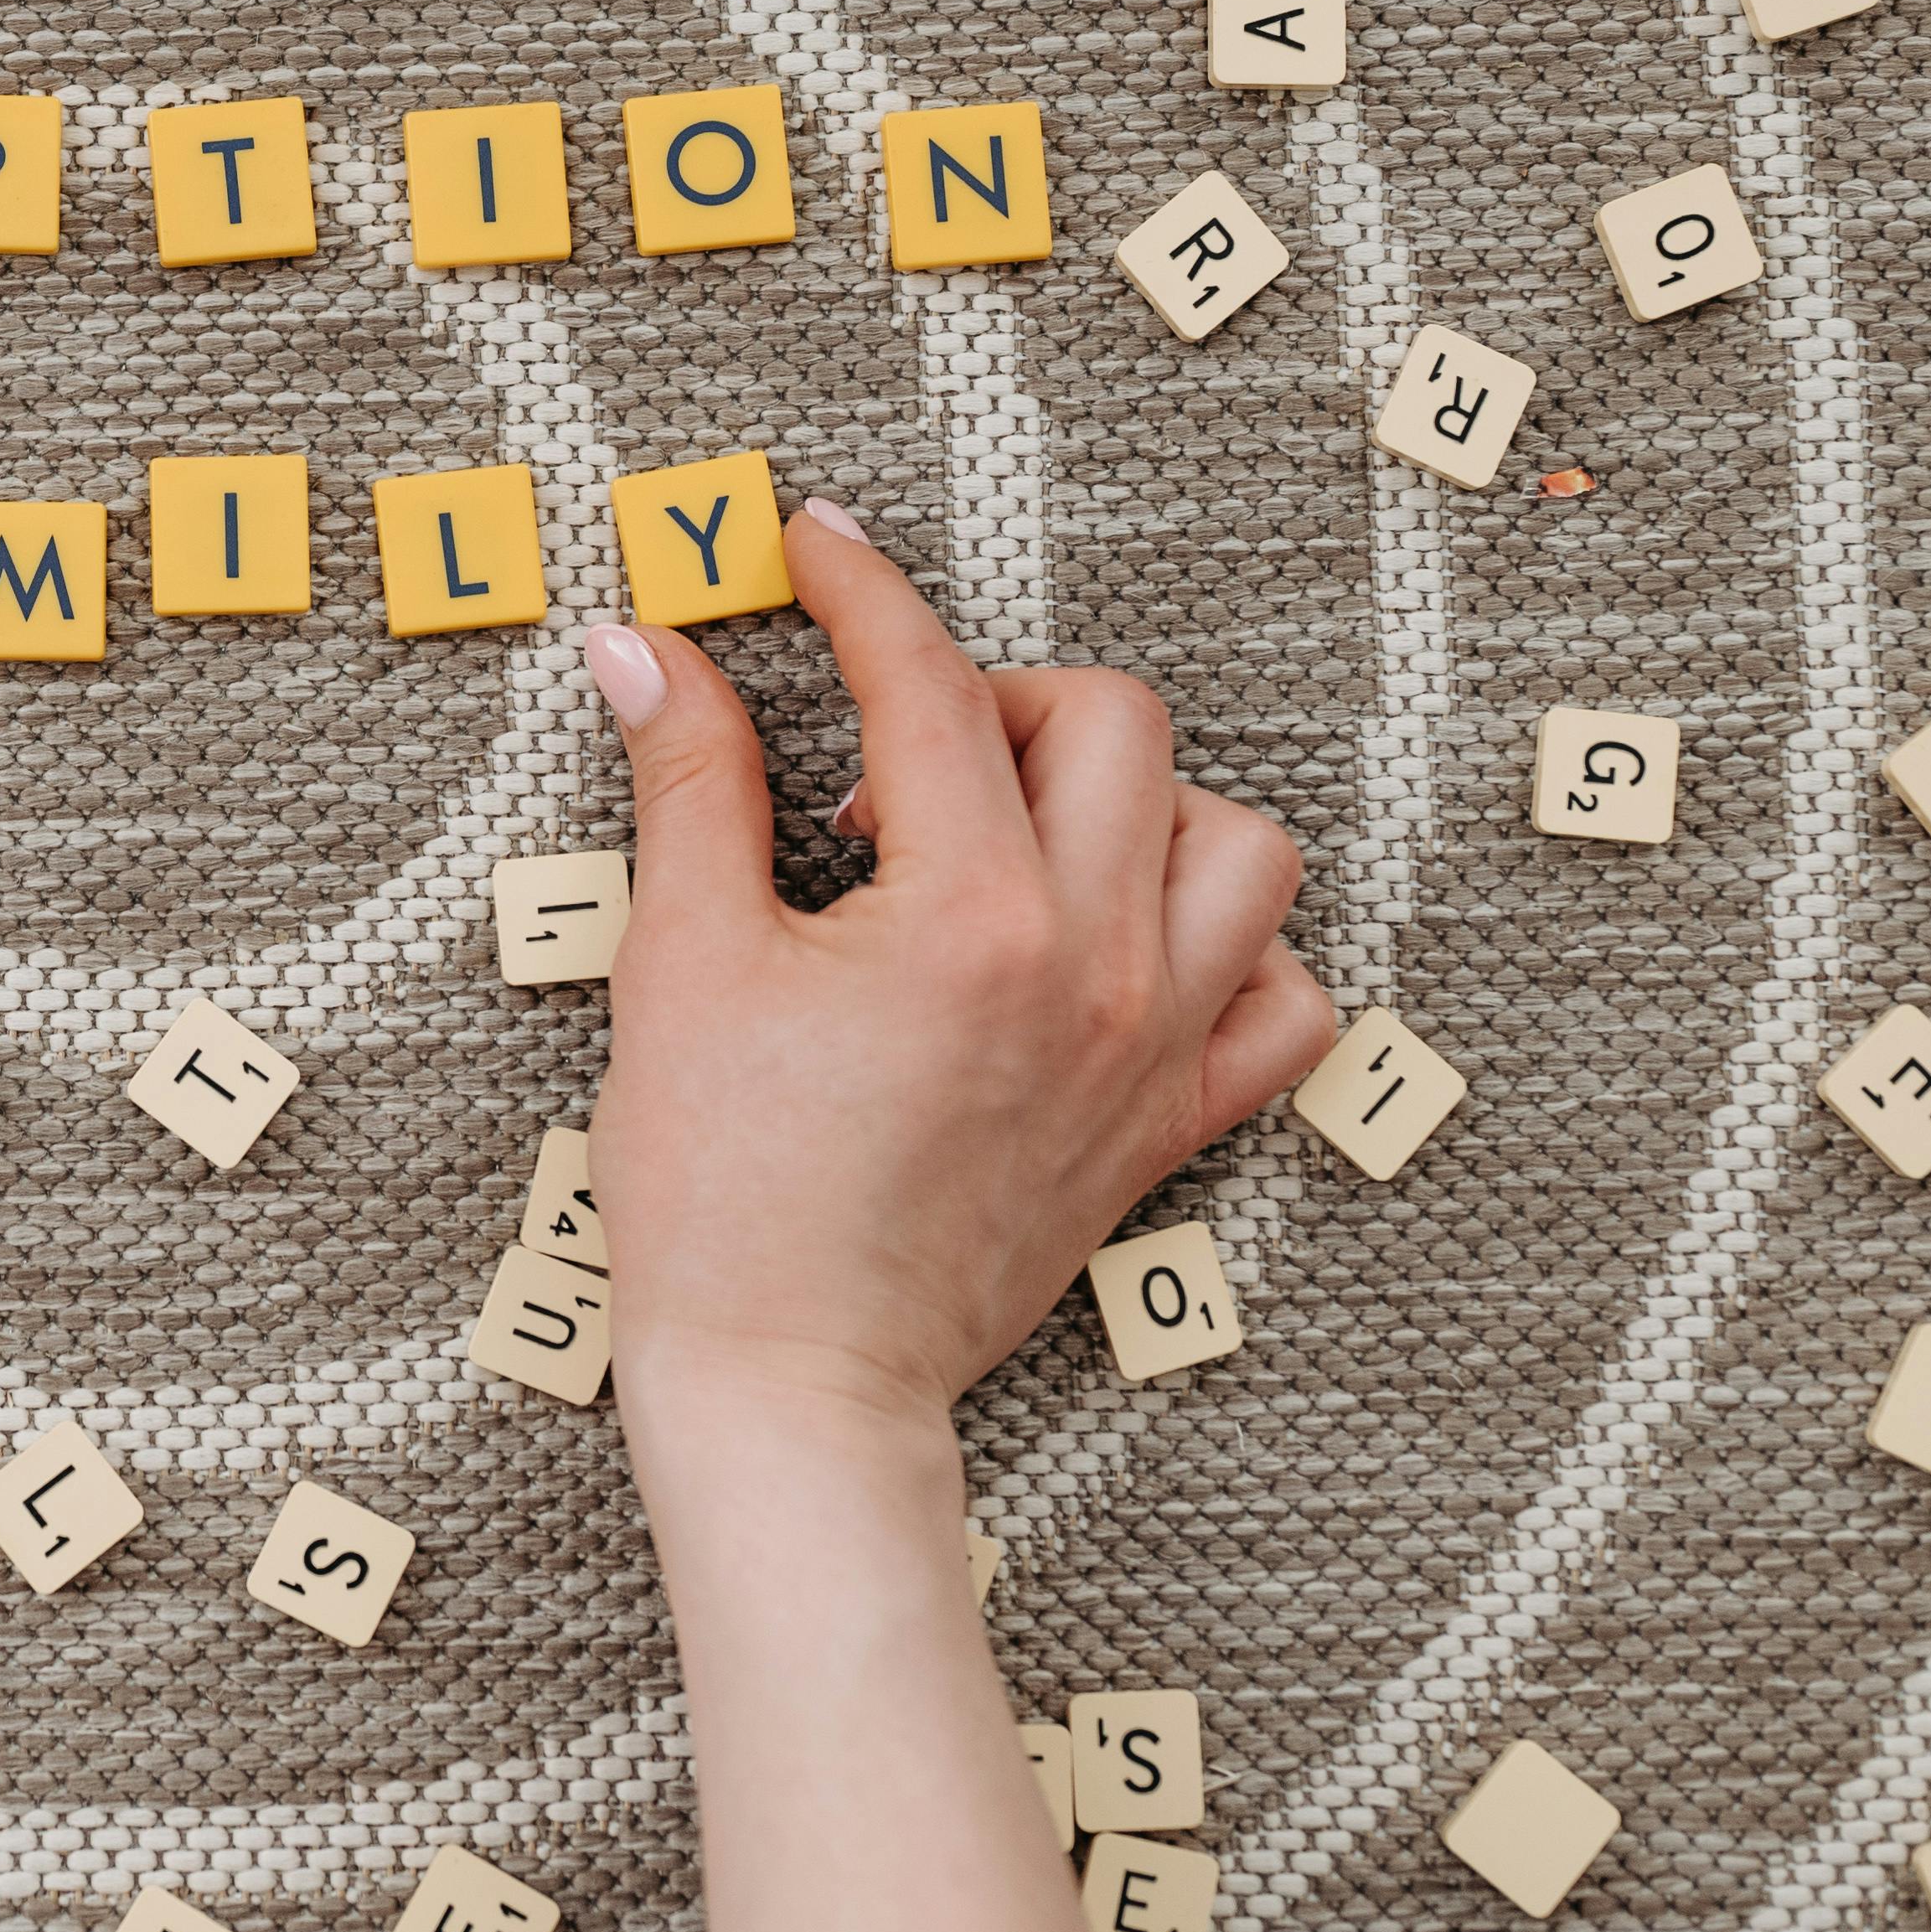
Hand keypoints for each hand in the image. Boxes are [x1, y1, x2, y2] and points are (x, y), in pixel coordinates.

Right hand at [580, 500, 1334, 1426]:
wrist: (793, 1386)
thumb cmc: (721, 1195)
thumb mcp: (680, 963)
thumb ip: (689, 785)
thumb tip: (644, 645)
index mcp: (967, 914)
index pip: (926, 683)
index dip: (859, 590)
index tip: (811, 545)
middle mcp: (1091, 965)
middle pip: (1109, 725)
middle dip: (993, 695)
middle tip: (883, 753)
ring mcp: (1152, 1047)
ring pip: (1236, 844)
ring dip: (1135, 804)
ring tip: (1017, 838)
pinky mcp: (1171, 1125)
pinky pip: (1286, 1001)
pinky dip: (1231, 947)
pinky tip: (1121, 945)